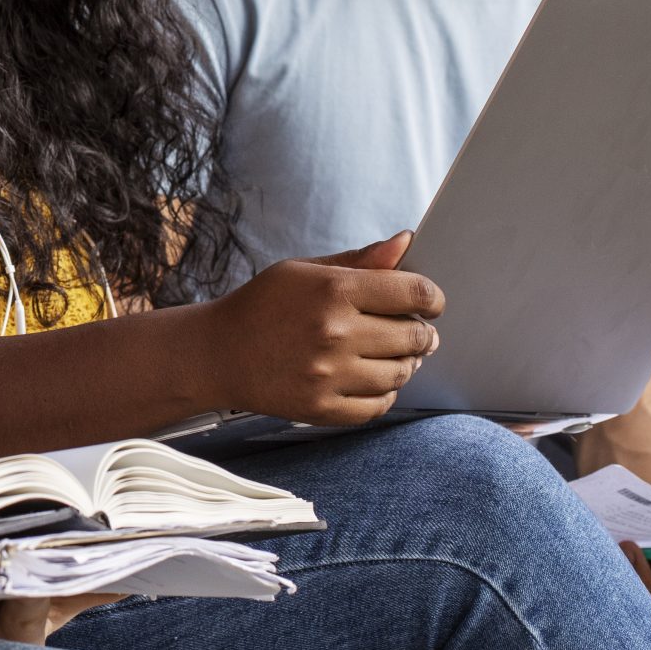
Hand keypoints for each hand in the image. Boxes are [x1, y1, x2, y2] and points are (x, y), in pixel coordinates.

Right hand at [196, 233, 444, 425]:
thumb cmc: (263, 305)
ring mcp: (328, 374)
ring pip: (401, 373)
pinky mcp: (322, 408)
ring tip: (392, 354)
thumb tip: (406, 241)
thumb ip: (360, 260)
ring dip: (406, 363)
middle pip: (415, 336)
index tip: (430, 302)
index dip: (432, 298)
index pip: (414, 292)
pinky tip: (372, 378)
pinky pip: (379, 405)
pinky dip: (384, 393)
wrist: (217, 353)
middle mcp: (335, 332)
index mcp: (333, 290)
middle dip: (423, 333)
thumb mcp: (305, 270)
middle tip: (414, 331)